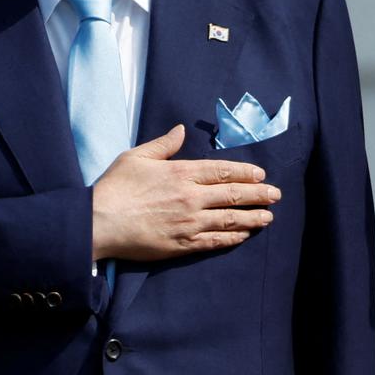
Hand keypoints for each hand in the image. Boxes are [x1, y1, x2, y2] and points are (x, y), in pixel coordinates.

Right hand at [90, 125, 280, 260]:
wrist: (98, 223)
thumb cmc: (114, 187)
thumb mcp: (136, 157)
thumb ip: (163, 144)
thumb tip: (181, 130)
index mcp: (181, 173)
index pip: (223, 171)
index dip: (245, 173)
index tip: (262, 174)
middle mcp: (190, 198)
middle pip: (233, 195)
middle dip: (259, 195)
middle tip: (276, 195)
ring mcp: (188, 223)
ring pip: (229, 220)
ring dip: (252, 218)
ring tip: (268, 217)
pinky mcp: (182, 245)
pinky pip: (214, 241)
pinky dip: (232, 238)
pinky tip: (243, 235)